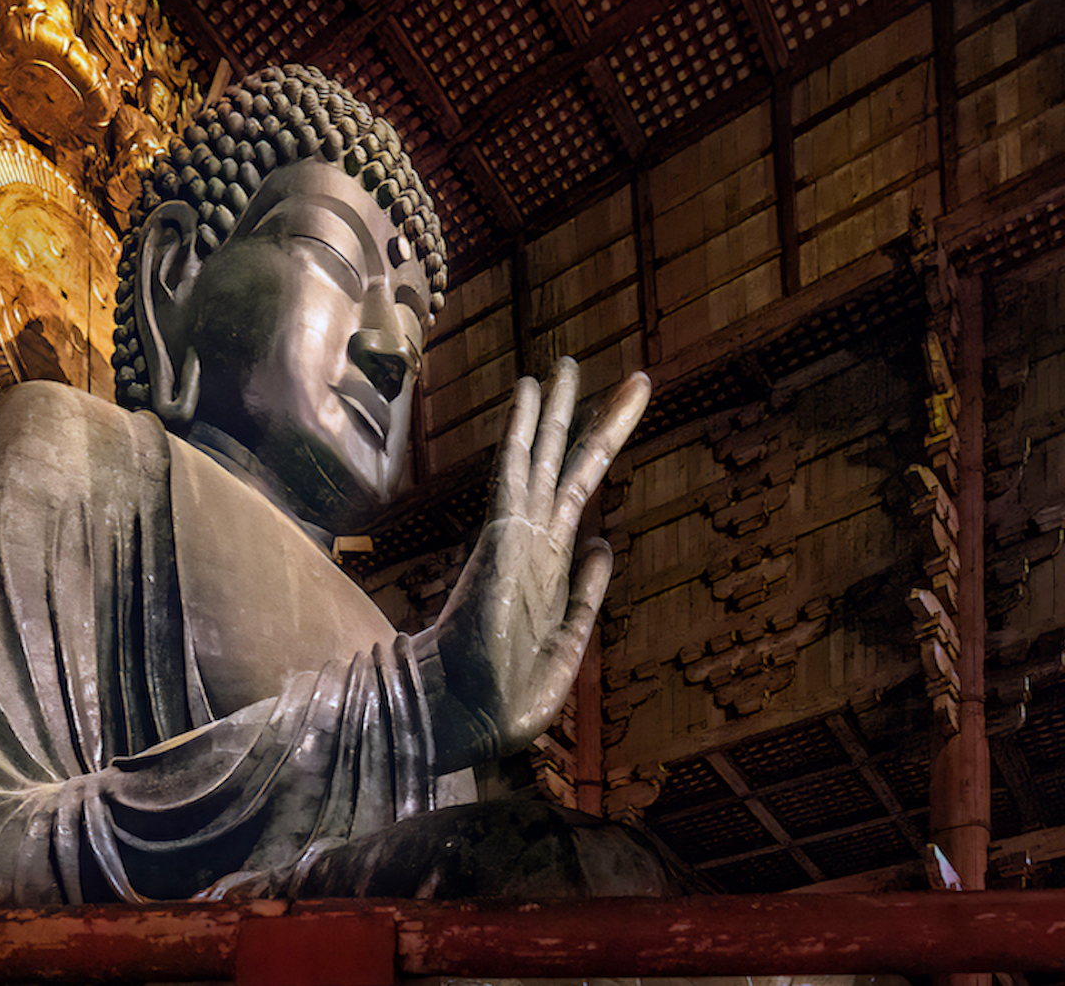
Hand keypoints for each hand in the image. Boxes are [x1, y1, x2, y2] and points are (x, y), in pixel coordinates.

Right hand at [420, 357, 650, 773]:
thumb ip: (586, 598)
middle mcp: (534, 542)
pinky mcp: (501, 538)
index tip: (620, 412)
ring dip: (556, 410)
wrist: (462, 720)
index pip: (578, 494)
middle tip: (612, 370)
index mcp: (549, 566)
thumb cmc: (506, 697)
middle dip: (589, 416)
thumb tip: (605, 544)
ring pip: (543, 458)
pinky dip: (522, 429)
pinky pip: (514, 472)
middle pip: (567, 465)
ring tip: (567, 363)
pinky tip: (529, 392)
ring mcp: (517, 537)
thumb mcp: (566, 650)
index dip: (601, 451)